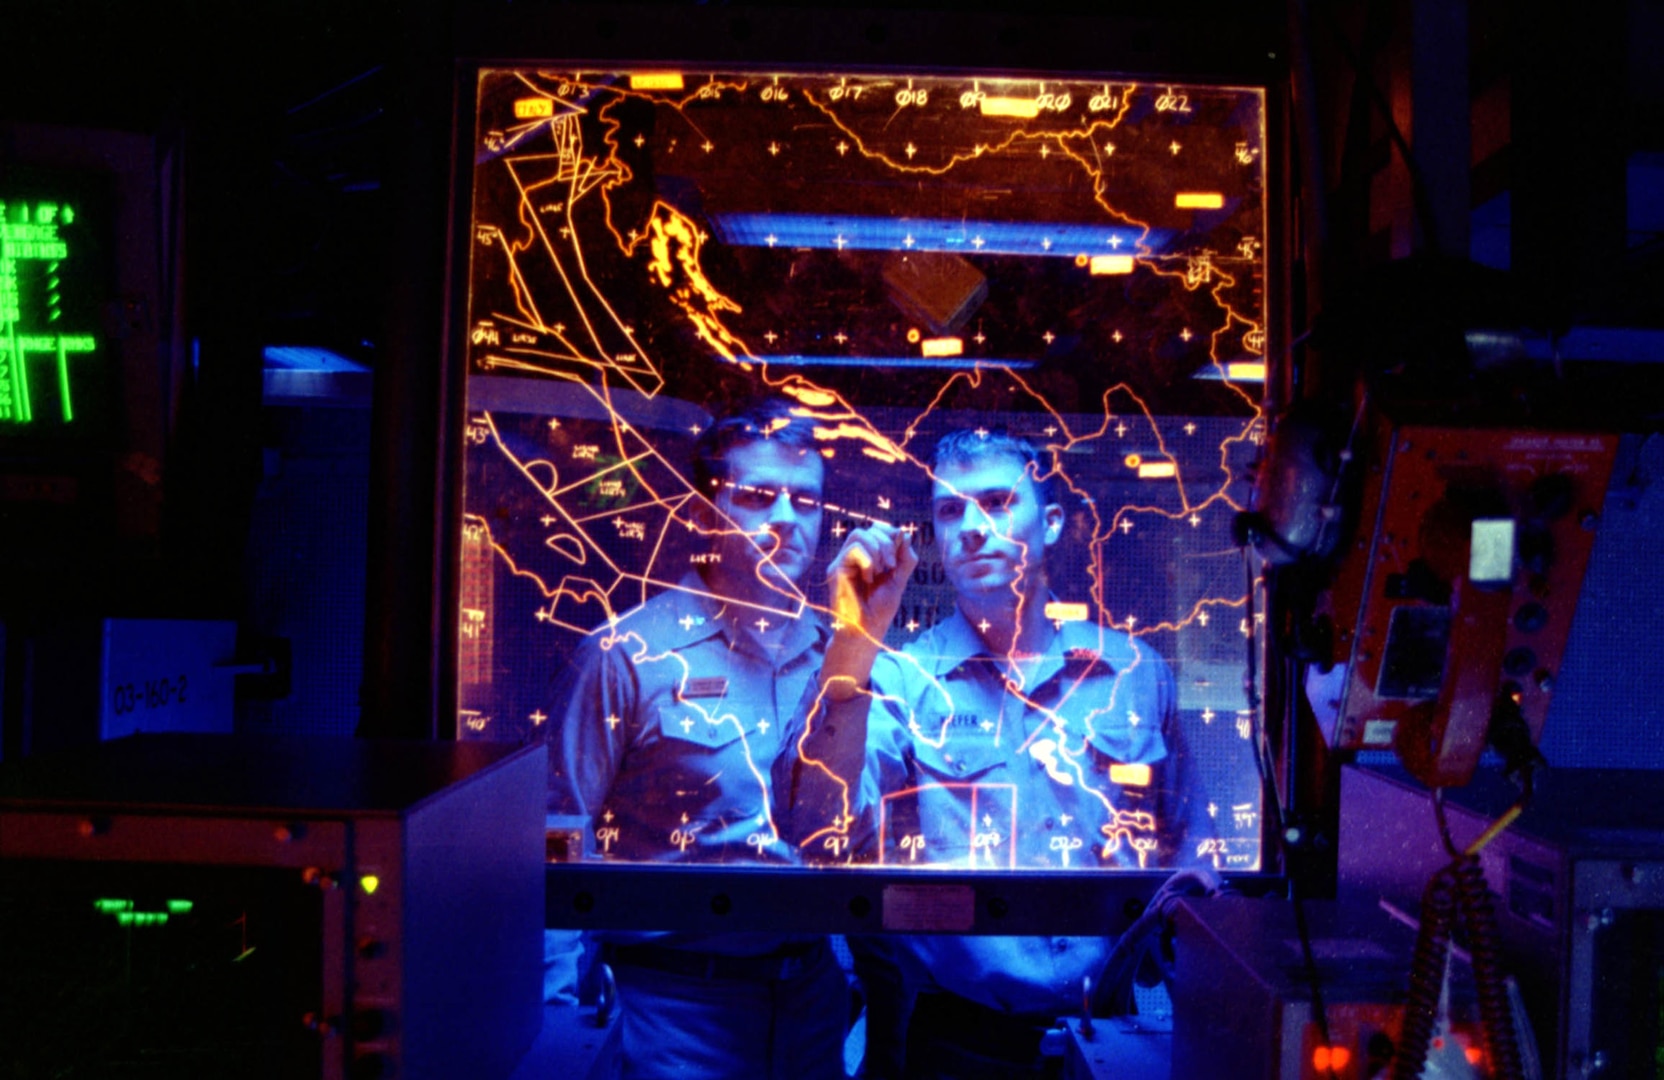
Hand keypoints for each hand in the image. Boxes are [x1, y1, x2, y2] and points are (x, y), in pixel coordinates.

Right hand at [828, 522, 917, 639]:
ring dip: (876, 550)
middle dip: (886, 543)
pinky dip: (867, 560)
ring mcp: (843, 562)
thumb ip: (905, 559)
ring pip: (859, 534)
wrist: (866, 631)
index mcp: (868, 557)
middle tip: (891, 565)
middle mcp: (853, 557)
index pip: (876, 531)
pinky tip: (869, 578)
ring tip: (879, 571)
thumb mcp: (899, 581)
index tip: (899, 552)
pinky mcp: (836, 570)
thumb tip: (905, 535)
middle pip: (868, 529)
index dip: (890, 534)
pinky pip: (853, 550)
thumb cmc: (879, 610)